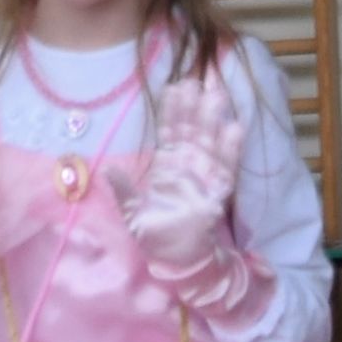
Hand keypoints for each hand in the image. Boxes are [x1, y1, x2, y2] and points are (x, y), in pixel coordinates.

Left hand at [127, 65, 243, 285]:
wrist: (176, 261)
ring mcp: (204, 177)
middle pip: (191, 130)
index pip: (169, 132)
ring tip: (215, 93)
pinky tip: (235, 127)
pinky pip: (225, 168)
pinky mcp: (217, 193)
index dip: (172, 110)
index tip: (174, 86)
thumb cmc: (155, 235)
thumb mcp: (132, 212)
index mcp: (166, 167)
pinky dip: (230, 148)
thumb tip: (107, 169)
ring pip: (209, 142)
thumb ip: (123, 189)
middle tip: (196, 79)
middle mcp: (187, 166)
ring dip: (213, 119)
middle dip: (194, 106)